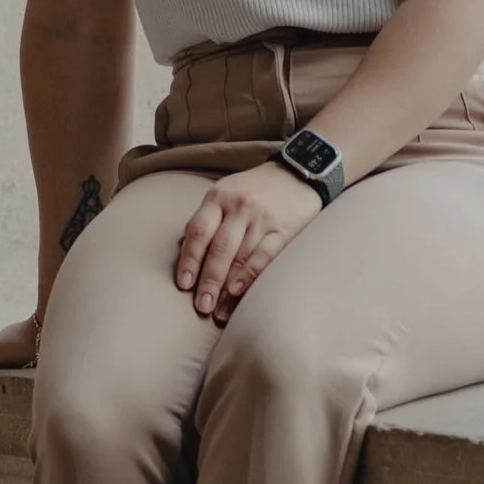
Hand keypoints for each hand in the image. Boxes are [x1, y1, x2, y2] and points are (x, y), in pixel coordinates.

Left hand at [175, 162, 323, 322]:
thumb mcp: (226, 193)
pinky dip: (249, 275)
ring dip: (227, 288)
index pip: (198, 232)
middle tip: (201, 306)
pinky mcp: (283, 229)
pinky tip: (238, 292)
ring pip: (240, 257)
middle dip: (208, 281)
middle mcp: (238, 206)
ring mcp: (262, 218)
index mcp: (218, 197)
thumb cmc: (255, 189)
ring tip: (218, 312)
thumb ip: (209, 219)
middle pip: (218, 248)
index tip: (183, 285)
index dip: (189, 260)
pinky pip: (264, 256)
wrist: (299, 172)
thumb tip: (187, 255)